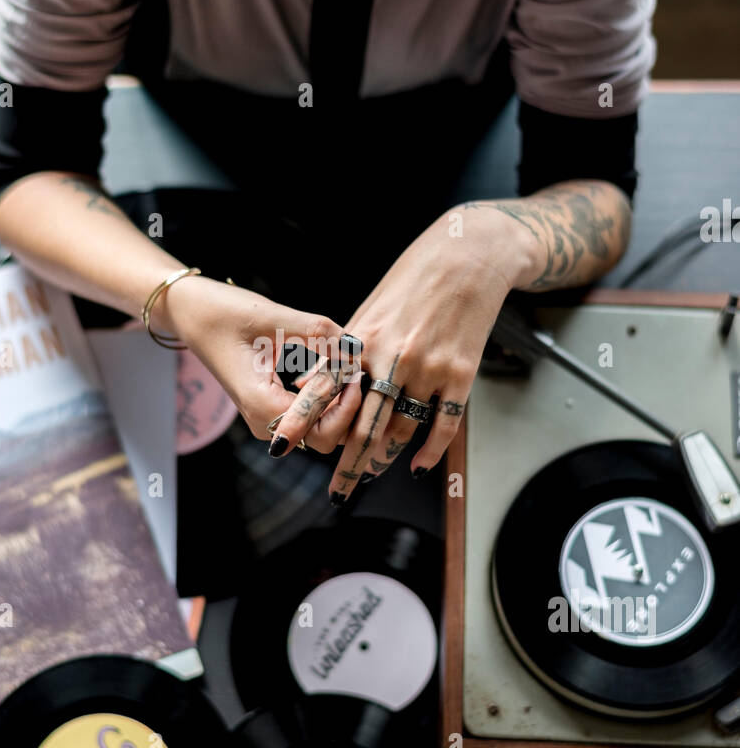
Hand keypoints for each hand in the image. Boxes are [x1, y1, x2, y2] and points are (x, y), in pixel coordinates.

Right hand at [161, 275, 364, 449]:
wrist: (190, 313)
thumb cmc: (223, 313)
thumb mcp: (272, 316)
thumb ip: (318, 332)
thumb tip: (356, 348)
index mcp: (260, 404)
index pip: (321, 430)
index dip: (345, 405)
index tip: (352, 369)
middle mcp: (263, 421)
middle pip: (324, 437)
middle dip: (345, 407)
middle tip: (351, 367)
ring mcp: (266, 417)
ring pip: (319, 427)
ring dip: (336, 399)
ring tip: (338, 362)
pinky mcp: (270, 406)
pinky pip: (308, 413)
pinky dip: (324, 394)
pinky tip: (323, 366)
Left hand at [265, 207, 535, 498]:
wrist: (467, 256)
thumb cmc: (413, 281)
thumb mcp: (371, 311)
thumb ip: (346, 352)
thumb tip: (314, 385)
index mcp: (363, 340)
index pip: (325, 389)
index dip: (301, 419)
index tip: (280, 446)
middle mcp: (392, 358)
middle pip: (362, 424)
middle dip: (347, 462)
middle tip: (336, 491)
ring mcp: (427, 368)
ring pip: (400, 429)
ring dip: (384, 457)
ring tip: (371, 474)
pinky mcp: (459, 374)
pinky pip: (441, 425)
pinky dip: (429, 451)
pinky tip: (417, 466)